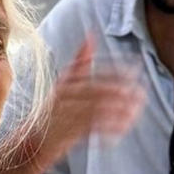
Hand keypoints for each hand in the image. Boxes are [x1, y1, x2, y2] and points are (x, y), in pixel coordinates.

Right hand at [34, 35, 145, 166]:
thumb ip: (80, 61)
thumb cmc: (53, 109)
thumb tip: (91, 33)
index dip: (116, 71)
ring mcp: (65, 115)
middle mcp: (64, 97)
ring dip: (119, 111)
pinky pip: (92, 129)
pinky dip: (109, 128)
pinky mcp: (67, 134)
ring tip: (136, 111)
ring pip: (97, 110)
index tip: (136, 69)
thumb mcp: (64, 82)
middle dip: (122, 91)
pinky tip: (123, 128)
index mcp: (66, 83)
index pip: (94, 73)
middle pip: (97, 91)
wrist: (32, 140)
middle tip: (141, 92)